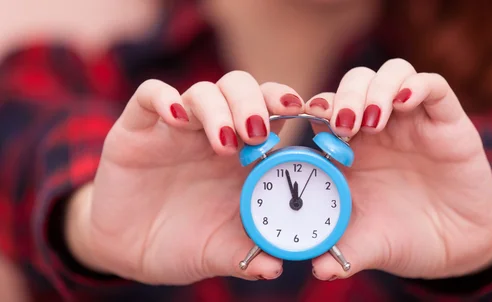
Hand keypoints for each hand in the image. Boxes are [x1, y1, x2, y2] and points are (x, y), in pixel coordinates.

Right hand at [66, 72, 306, 283]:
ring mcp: (177, 127)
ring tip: (224, 143)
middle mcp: (214, 132)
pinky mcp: (138, 127)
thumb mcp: (217, 251)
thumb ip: (246, 256)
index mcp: (243, 156)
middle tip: (258, 134)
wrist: (129, 250)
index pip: (271, 112)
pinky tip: (176, 118)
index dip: (289, 105)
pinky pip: (150, 95)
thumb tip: (276, 268)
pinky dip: (164, 99)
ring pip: (203, 90)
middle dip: (255, 103)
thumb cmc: (182, 244)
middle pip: (242, 89)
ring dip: (218, 109)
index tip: (307, 116)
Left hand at [304, 60, 491, 280]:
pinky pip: (432, 85)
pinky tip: (404, 101)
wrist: (456, 246)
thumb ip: (344, 253)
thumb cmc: (404, 238)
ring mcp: (412, 120)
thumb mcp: (370, 244)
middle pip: (353, 84)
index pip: (323, 110)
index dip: (309, 108)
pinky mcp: (446, 120)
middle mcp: (377, 128)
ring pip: (389, 74)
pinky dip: (416, 85)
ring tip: (370, 120)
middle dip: (343, 96)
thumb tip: (319, 270)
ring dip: (374, 89)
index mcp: (349, 149)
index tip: (299, 121)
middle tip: (341, 125)